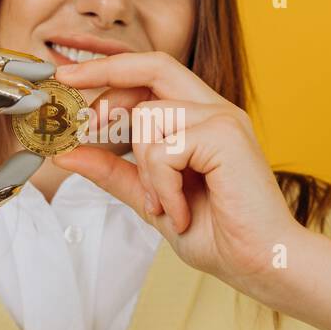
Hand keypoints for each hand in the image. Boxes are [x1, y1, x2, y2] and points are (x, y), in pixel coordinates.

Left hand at [52, 51, 302, 293]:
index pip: (150, 73)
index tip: (68, 76)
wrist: (262, 263)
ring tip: (163, 204)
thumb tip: (67, 153)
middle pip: (152, 66)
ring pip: (147, 117)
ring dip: (142, 169)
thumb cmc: (220, 235)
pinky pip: (164, 149)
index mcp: (200, 119)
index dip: (108, 69)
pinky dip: (161, 185)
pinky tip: (179, 209)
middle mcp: (214, 110)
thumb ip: (113, 173)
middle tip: (80, 121)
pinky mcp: (225, 135)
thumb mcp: (152, 200)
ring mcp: (222, 119)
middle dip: (104, 79)